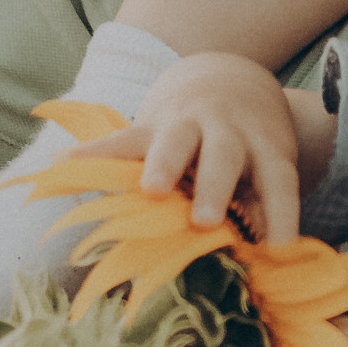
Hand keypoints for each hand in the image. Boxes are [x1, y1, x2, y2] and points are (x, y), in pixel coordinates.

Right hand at [84, 54, 305, 240]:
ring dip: (163, 164)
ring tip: (150, 190)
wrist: (230, 80)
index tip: (281, 249)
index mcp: (265, 148)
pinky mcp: (151, 123)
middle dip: (214, 187)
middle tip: (205, 222)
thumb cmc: (251, 147)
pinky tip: (65, 164)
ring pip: (176, 141)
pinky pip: (122, 138)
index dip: (282, 215)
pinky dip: (95, 152)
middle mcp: (228, 131)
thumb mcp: (267, 170)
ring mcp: (188, 123)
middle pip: (224, 156)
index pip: (279, 182)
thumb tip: (266, 267)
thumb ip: (264, 211)